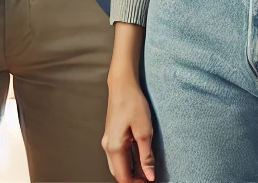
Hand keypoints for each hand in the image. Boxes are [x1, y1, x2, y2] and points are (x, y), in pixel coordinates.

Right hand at [102, 68, 156, 182]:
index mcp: (115, 147)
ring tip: (147, 172)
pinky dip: (129, 162)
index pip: (123, 177)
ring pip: (118, 165)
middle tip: (149, 179)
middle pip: (118, 174)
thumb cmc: (133, 103)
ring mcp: (108, 140)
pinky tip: (140, 159)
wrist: (122, 85)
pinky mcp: (112, 135)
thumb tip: (149, 176)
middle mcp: (108, 146)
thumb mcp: (144, 131)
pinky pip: (118, 155)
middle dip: (133, 180)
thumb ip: (146, 156)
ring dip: (131, 171)